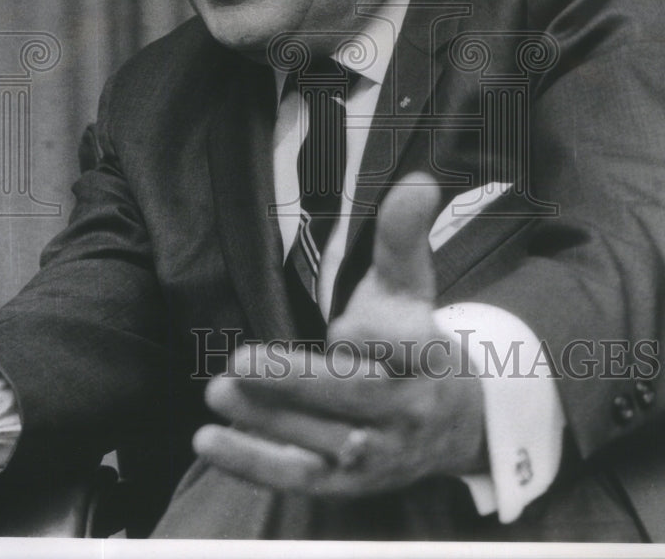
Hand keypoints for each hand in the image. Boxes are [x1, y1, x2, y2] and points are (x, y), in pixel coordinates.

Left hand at [193, 173, 485, 496]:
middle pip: (356, 398)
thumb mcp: (412, 285)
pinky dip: (254, 464)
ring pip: (323, 441)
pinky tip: (209, 440)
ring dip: (267, 421)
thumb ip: (403, 235)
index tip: (345, 329)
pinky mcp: (350, 484)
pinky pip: (301, 477)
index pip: (407, 345)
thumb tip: (417, 180)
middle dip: (299, 382)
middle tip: (241, 362)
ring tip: (218, 390)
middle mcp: (410, 410)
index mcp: (430, 355)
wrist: (455, 423)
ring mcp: (380, 453)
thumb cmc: (416, 341)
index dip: (375, 337)